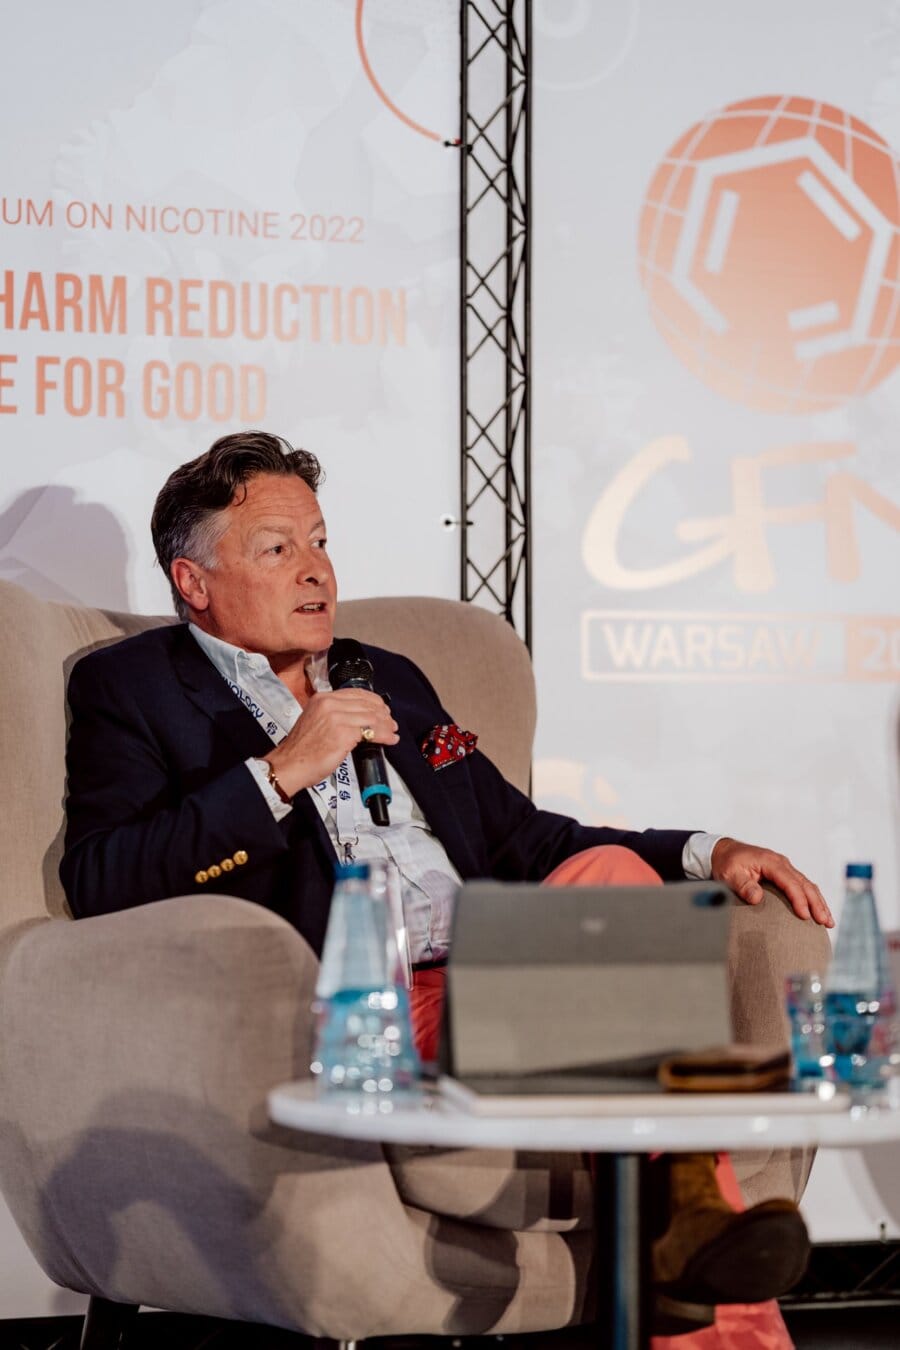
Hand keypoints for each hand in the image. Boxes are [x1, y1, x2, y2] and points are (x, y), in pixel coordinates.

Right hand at [265, 689, 398, 795]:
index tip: (383, 709)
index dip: (374, 701)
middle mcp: (329, 704)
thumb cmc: (301, 750)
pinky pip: (371, 732)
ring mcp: (336, 718)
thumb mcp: (315, 721)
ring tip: (393, 732)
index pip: (356, 693)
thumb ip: (334, 715)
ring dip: (386, 726)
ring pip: (371, 717)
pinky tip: (389, 740)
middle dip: (383, 714)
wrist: (289, 765)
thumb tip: (358, 718)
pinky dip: (384, 736)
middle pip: (366, 704)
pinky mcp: (343, 734)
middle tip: (391, 723)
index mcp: (322, 698)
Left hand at [710, 837, 833, 925]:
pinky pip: (802, 886)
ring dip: (819, 902)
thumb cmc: (727, 862)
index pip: (790, 882)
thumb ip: (744, 885)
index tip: (804, 916)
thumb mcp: (730, 874)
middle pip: (805, 884)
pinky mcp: (784, 875)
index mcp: (771, 862)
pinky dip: (812, 899)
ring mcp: (784, 868)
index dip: (799, 899)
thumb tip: (757, 898)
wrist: (723, 851)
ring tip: (828, 921)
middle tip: (824, 922)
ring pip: (808, 885)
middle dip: (816, 903)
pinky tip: (819, 911)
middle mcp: (781, 863)